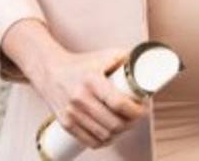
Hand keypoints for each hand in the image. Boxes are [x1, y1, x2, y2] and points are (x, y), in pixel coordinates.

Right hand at [32, 47, 148, 149]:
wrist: (49, 70)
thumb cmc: (80, 64)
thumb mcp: (103, 56)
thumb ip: (125, 60)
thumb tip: (148, 67)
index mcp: (91, 80)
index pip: (118, 103)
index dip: (136, 110)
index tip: (143, 108)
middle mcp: (80, 98)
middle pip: (114, 123)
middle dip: (131, 123)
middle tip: (137, 116)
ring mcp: (72, 113)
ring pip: (104, 135)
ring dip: (120, 133)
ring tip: (126, 124)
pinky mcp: (66, 123)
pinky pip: (90, 142)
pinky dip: (105, 142)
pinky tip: (112, 135)